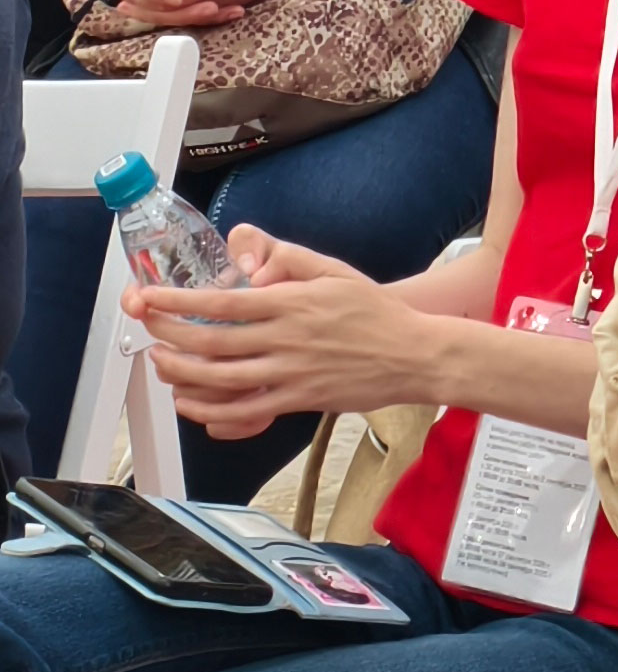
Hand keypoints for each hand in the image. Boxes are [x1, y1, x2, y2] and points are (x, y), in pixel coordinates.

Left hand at [129, 230, 428, 438]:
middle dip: (167, 334)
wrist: (415, 354)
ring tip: (160, 362)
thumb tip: (257, 261)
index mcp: (293, 302)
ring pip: (219, 378)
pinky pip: (244, 411)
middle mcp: (287, 337)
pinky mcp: (298, 399)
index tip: (150, 297)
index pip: (222, 301)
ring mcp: (291, 372)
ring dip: (180, 372)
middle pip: (210, 340)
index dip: (178, 301)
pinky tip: (191, 402)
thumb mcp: (338, 272)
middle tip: (147, 326)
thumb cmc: (377, 313)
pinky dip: (209, 411)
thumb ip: (294, 260)